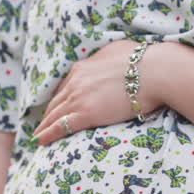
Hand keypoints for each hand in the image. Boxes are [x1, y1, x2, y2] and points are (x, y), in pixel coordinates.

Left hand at [34, 39, 168, 144]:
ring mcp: (79, 97)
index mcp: (83, 67)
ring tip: (38, 136)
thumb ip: (106, 59)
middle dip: (48, 113)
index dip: (60, 98)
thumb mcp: (118, 52)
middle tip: (42, 124)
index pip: (66, 86)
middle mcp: (76, 81)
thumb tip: (108, 61)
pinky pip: (60, 126)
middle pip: (56, 101)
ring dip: (44, 126)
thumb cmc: (145, 61)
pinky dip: (47, 134)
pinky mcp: (86, 113)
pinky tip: (39, 141)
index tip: (56, 106)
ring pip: (54, 115)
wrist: (155, 71)